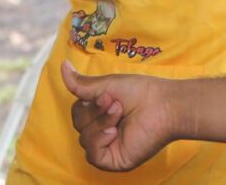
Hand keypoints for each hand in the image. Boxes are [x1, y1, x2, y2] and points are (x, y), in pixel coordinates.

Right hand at [61, 60, 176, 171]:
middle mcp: (104, 130)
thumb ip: (82, 83)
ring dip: (101, 123)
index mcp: (102, 113)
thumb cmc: (141, 92)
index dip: (87, 104)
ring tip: (120, 114)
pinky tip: (114, 132)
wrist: (162, 105)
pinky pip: (92, 155)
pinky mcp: (114, 160)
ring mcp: (109, 146)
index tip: (107, 95)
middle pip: (79, 125)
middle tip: (116, 104)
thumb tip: (62, 65)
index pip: (78, 112)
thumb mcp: (107, 85)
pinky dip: (99, 141)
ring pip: (84, 139)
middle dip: (95, 112)